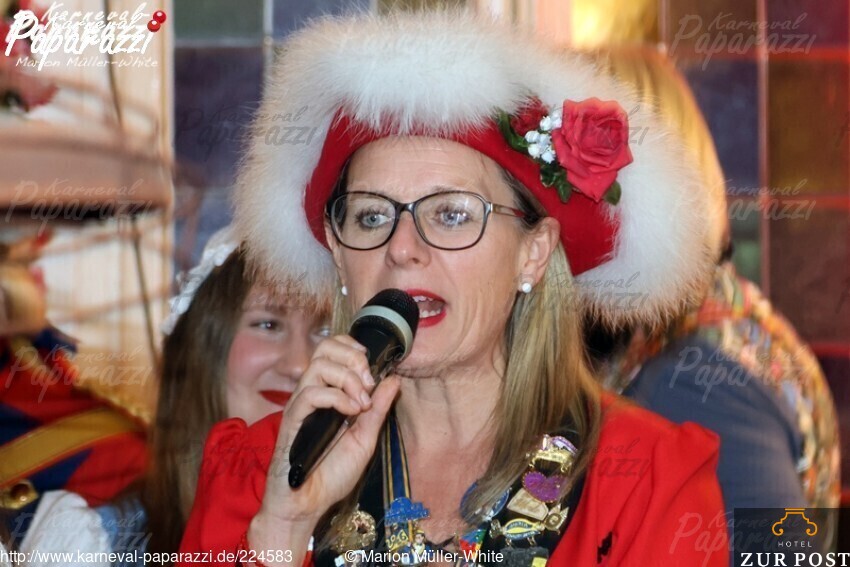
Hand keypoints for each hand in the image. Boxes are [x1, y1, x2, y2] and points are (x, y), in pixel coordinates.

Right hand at [256, 335, 399, 527]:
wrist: (308, 504)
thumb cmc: (332, 474)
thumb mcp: (365, 438)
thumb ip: (377, 409)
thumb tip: (393, 380)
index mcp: (328, 392)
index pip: (333, 349)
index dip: (353, 348)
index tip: (371, 366)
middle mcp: (312, 393)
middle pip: (325, 348)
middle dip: (353, 359)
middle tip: (368, 383)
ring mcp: (301, 405)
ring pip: (319, 366)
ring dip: (348, 379)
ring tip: (361, 403)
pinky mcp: (292, 420)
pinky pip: (310, 394)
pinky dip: (337, 397)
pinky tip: (351, 412)